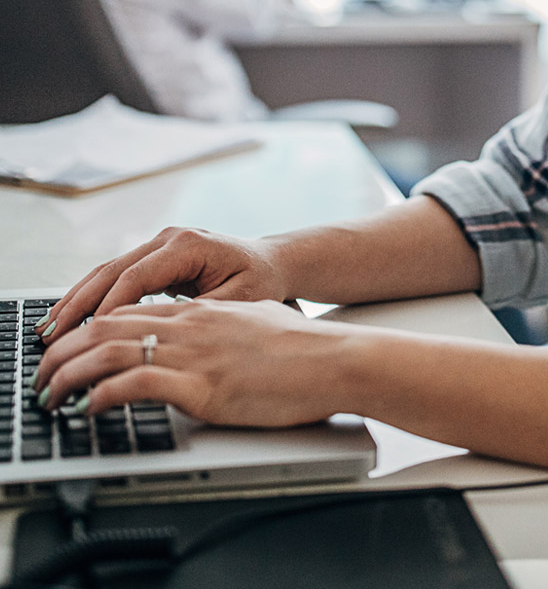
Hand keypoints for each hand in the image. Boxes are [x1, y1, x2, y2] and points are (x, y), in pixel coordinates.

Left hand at [34, 299, 359, 426]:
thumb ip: (219, 329)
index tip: (64, 345)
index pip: (127, 309)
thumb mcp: (252, 323)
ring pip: (111, 350)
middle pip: (107, 324)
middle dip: (65, 348)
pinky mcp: (203, 385)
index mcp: (200, 310)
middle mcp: (191, 324)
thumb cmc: (301, 348)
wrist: (334, 359)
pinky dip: (102, 394)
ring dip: (70, 372)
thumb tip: (203, 343)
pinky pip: (136, 383)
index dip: (87, 326)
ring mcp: (195, 352)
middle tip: (43, 372)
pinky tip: (88, 408)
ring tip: (50, 392)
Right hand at [38, 227, 295, 343]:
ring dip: (78, 299)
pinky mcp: (155, 257)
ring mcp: (159, 244)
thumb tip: (165, 335)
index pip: (138, 277)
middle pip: (113, 270)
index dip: (111, 307)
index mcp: (188, 245)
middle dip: (80, 303)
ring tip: (49, 329)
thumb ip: (201, 314)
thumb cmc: (261, 282)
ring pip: (108, 271)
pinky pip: (116, 276)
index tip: (90, 335)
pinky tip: (71, 318)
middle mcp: (169, 238)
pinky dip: (92, 296)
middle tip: (52, 334)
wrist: (271, 261)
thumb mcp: (240, 301)